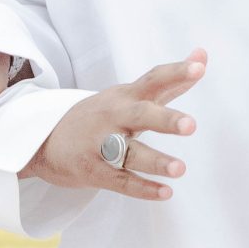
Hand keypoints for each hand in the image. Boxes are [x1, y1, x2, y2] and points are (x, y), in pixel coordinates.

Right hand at [23, 52, 203, 197]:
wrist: (46, 140)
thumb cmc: (102, 116)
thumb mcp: (131, 94)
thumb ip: (169, 81)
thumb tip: (202, 55)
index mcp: (126, 96)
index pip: (152, 80)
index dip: (175, 73)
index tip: (198, 68)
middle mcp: (113, 116)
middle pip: (139, 115)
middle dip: (164, 119)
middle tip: (190, 125)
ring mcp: (100, 144)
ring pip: (129, 152)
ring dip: (155, 161)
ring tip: (180, 169)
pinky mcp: (93, 171)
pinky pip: (120, 181)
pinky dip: (142, 188)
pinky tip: (165, 192)